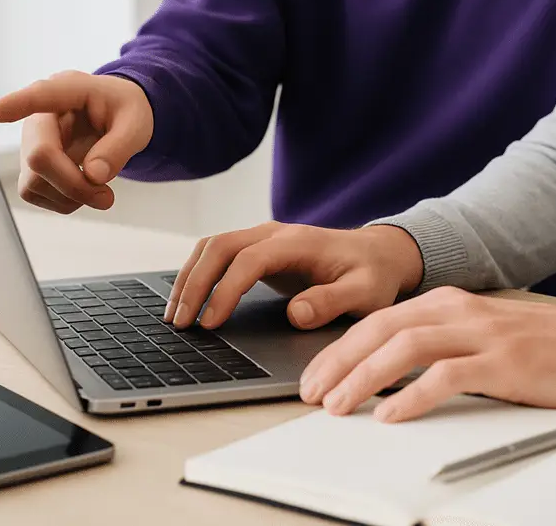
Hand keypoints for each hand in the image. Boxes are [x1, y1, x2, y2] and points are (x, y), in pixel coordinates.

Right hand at [0, 71, 152, 213]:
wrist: (119, 117)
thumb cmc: (125, 111)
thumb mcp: (137, 124)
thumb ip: (119, 148)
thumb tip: (93, 176)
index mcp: (69, 90)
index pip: (41, 95)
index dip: (18, 104)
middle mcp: (41, 116)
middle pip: (39, 156)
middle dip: (73, 184)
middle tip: (107, 197)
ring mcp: (31, 142)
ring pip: (33, 182)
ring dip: (70, 197)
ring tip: (101, 191)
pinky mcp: (30, 166)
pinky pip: (36, 193)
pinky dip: (65, 201)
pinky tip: (84, 189)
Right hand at [166, 222, 424, 330]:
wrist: (380, 254)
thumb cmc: (373, 275)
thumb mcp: (365, 294)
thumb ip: (332, 302)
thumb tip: (295, 313)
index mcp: (298, 242)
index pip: (248, 260)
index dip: (226, 290)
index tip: (210, 322)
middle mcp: (275, 233)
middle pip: (220, 246)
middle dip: (194, 283)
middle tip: (180, 322)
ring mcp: (264, 237)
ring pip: (213, 246)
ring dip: (190, 277)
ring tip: (175, 315)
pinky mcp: (259, 248)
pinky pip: (218, 253)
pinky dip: (198, 273)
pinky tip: (188, 299)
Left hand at [301, 288, 555, 422]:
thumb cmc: (544, 344)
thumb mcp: (480, 334)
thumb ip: (439, 344)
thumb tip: (388, 373)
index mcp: (446, 303)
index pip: (376, 322)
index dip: (338, 349)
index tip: (314, 377)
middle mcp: (457, 311)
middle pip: (378, 330)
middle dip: (336, 363)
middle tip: (310, 394)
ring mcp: (480, 334)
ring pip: (403, 349)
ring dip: (363, 378)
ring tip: (338, 406)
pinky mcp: (503, 361)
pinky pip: (446, 376)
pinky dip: (412, 396)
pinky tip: (390, 415)